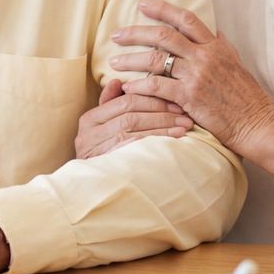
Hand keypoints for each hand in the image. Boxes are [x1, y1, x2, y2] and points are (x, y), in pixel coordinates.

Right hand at [74, 78, 195, 159]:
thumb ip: (110, 105)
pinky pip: (136, 145)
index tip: (174, 102)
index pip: (124, 101)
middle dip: (160, 111)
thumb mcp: (103, 130)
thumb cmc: (102, 156)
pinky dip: (158, 138)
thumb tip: (117, 81)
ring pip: (134, 127)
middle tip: (183, 113)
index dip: (151, 99)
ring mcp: (97, 149)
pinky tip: (175, 138)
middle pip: (130, 112)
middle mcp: (89, 133)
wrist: (91, 191)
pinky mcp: (108, 163)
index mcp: (89, 120)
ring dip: (163, 125)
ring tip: (184, 125)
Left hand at [109, 0, 273, 154]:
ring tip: (114, 62)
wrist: (257, 124)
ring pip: (155, 59)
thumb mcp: (238, 65)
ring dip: (131, 59)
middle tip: (116, 34)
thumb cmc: (248, 98)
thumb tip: (215, 30)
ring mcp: (197, 76)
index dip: (162, 8)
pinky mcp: (190, 97)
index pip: (186, 18)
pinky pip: (157, 86)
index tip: (142, 5)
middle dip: (135, 32)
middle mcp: (205, 56)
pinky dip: (139, 85)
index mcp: (216, 46)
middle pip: (163, 35)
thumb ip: (224, 47)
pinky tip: (128, 87)